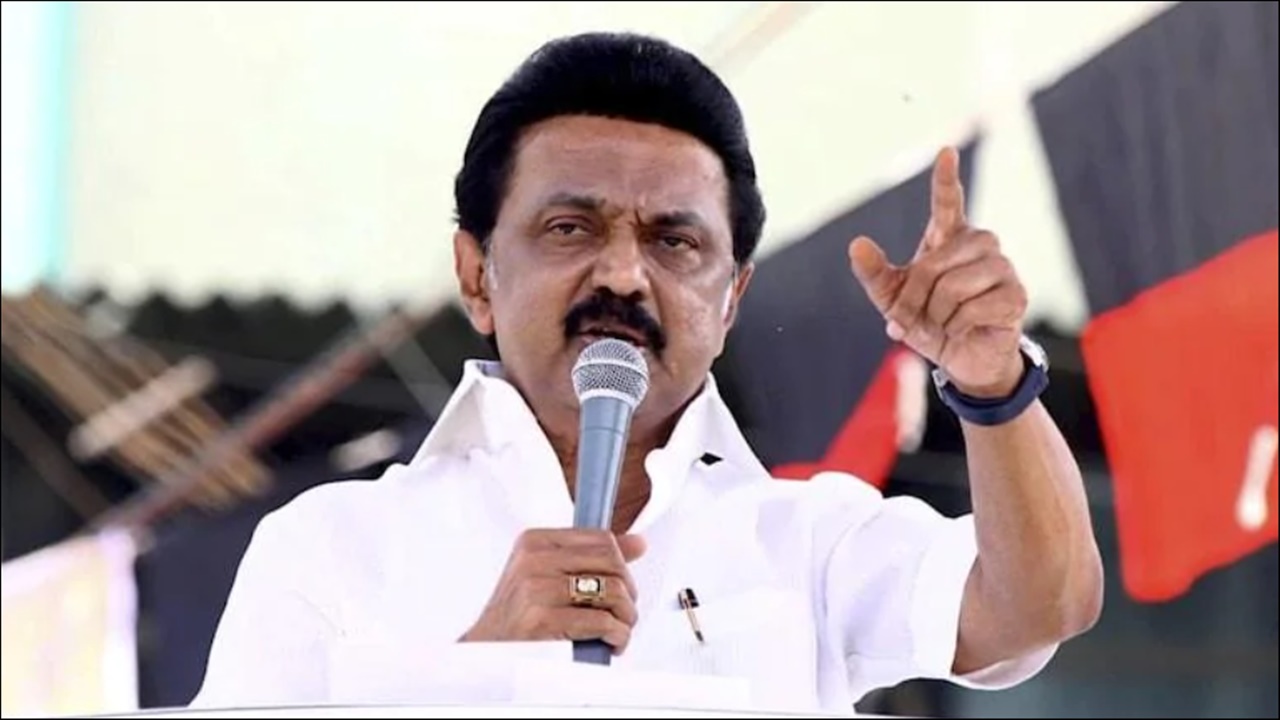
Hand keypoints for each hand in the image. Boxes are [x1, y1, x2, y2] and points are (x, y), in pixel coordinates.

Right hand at [461, 529, 646, 654]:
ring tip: (618, 630)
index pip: (601, 539)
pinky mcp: (541, 619)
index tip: (623, 585)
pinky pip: (602, 621)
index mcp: (535, 541)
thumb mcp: (547, 575)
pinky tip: (611, 643)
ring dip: (626, 617)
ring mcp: (536, 588)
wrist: (486, 652)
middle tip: (624, 612)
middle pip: (611, 563)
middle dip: (628, 591)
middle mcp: (534, 559)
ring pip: (612, 591)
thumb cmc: (518, 616)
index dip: (622, 565)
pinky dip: (617, 635)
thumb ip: (589, 558)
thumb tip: (637, 543)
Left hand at [848, 147, 1027, 397]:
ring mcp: (1002, 268)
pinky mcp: (1016, 294)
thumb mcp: (892, 300)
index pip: (948, 202)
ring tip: (942, 324)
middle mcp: (979, 245)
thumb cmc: (929, 320)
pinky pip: (976, 307)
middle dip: (915, 297)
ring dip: (937, 314)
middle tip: (910, 319)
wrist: (962, 359)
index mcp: (949, 239)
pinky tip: (964, 329)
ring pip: (955, 286)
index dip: (946, 179)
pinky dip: (959, 325)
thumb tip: (857, 244)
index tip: (945, 152)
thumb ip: (874, 274)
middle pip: (934, 263)